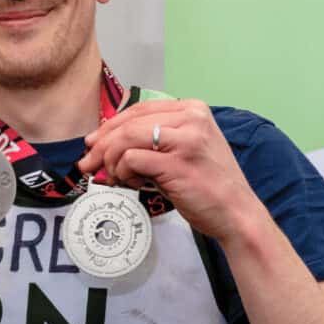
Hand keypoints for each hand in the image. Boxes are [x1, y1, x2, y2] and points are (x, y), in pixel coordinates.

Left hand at [80, 99, 261, 242]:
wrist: (235, 213)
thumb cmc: (207, 185)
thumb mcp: (184, 150)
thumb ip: (154, 140)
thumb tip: (105, 144)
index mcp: (192, 109)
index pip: (139, 109)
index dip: (111, 126)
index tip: (93, 143)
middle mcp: (191, 118)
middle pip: (129, 123)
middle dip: (101, 145)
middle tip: (88, 164)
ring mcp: (185, 139)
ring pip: (126, 139)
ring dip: (111, 161)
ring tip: (115, 179)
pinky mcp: (177, 163)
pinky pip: (132, 160)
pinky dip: (123, 173)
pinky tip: (131, 184)